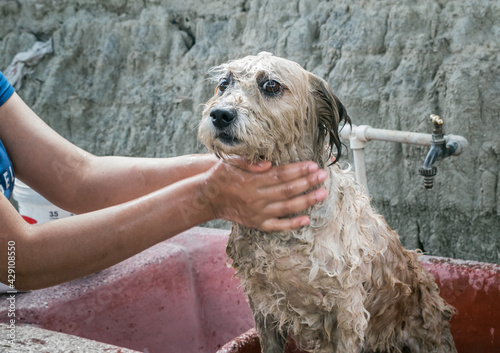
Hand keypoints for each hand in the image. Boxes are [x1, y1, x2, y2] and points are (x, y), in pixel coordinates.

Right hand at [202, 157, 327, 231]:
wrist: (208, 198)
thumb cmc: (221, 176)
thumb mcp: (229, 162)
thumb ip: (248, 161)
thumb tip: (268, 163)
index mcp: (251, 181)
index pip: (280, 175)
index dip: (298, 170)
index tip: (313, 165)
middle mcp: (256, 198)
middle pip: (287, 190)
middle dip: (308, 182)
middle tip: (323, 175)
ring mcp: (257, 213)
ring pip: (287, 208)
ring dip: (306, 201)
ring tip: (322, 194)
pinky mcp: (257, 224)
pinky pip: (278, 226)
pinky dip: (292, 224)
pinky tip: (306, 219)